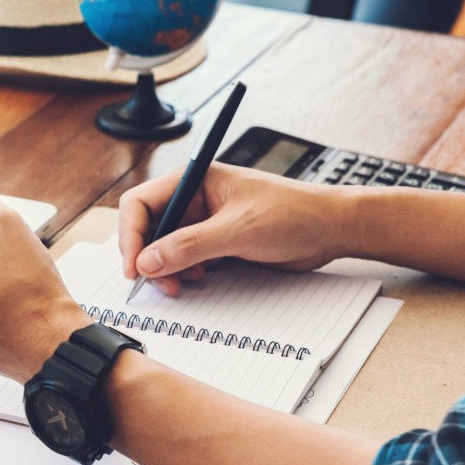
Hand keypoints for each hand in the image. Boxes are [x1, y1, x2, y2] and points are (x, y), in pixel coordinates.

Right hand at [119, 163, 350, 296]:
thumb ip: (189, 246)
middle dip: (147, 257)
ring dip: (165, 268)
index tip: (134, 266)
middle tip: (157, 283)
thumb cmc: (294, 213)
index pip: (141, 203)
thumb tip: (148, 262)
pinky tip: (199, 278)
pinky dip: (183, 272)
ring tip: (180, 284)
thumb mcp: (238, 230)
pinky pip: (184, 258)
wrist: (332, 229)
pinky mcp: (216, 242)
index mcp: (192, 181)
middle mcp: (193, 199)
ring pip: (163, 247)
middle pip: (147, 228)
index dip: (131, 235)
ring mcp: (203, 222)